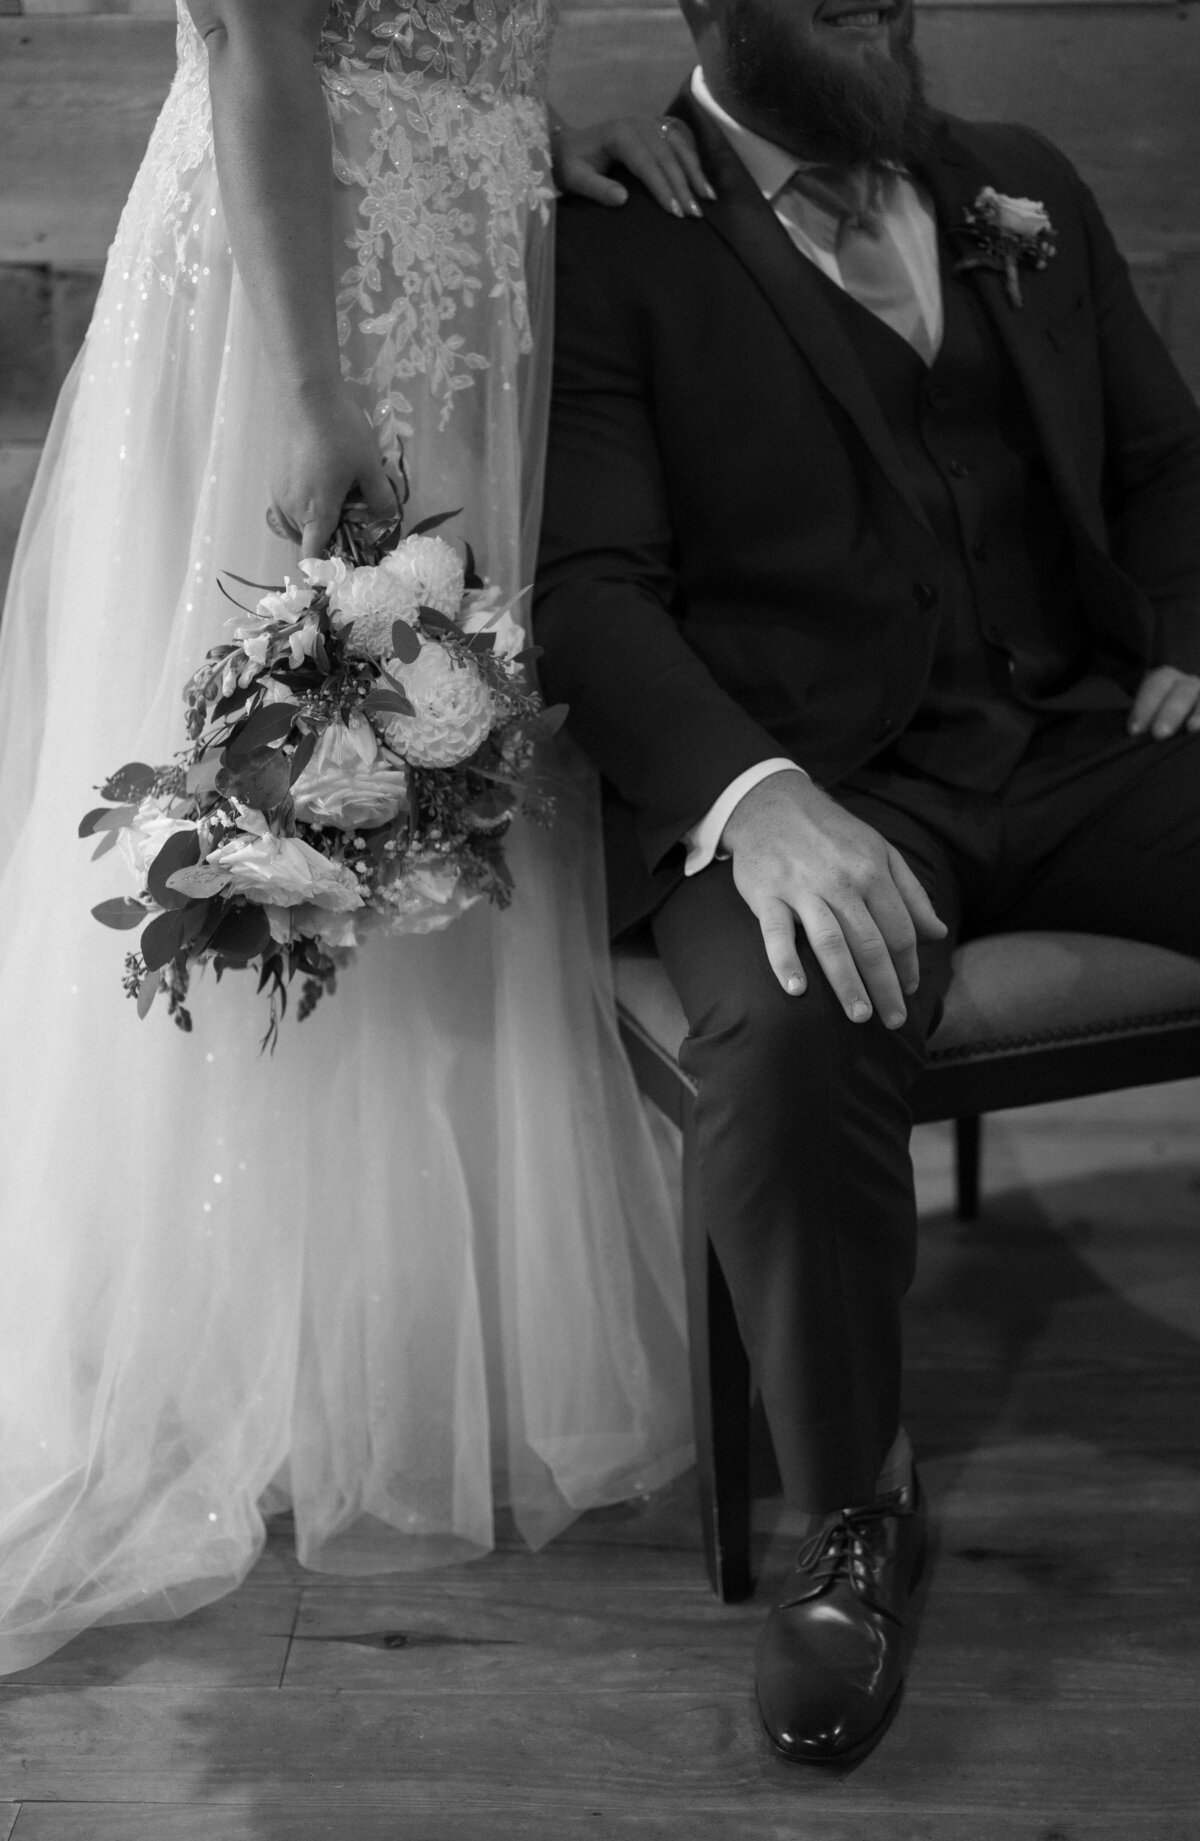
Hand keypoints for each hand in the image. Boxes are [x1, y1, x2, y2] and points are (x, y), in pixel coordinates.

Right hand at [269, 379, 397, 557]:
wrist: (305, 394)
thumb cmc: (340, 433)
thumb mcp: (370, 467)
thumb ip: (381, 498)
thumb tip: (390, 520)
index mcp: (315, 514)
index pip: (313, 558)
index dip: (328, 568)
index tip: (346, 562)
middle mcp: (291, 510)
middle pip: (306, 541)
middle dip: (328, 539)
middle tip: (353, 521)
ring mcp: (278, 494)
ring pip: (295, 525)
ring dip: (314, 523)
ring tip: (337, 501)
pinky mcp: (273, 477)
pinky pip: (287, 506)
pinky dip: (302, 507)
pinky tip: (320, 485)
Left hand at [551, 115, 715, 218]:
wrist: (568, 145)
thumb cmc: (570, 165)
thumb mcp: (575, 179)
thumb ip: (596, 188)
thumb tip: (623, 199)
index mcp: (620, 134)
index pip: (647, 162)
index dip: (663, 187)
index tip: (675, 212)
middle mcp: (638, 124)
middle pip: (667, 155)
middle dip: (684, 185)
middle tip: (696, 213)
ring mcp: (648, 123)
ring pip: (678, 146)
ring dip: (695, 172)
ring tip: (708, 197)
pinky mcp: (654, 127)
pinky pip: (679, 141)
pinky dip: (692, 159)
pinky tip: (702, 179)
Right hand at [722, 771, 947, 1027]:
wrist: (770, 802)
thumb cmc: (830, 832)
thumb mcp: (879, 850)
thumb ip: (910, 893)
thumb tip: (939, 932)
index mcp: (873, 871)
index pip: (899, 930)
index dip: (909, 965)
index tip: (910, 992)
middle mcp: (841, 881)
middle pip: (871, 943)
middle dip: (886, 986)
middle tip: (894, 1021)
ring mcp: (802, 889)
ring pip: (831, 943)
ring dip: (847, 983)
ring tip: (860, 1016)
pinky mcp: (767, 894)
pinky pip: (777, 933)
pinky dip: (786, 962)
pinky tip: (797, 990)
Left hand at [1127, 665, 1199, 738]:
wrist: (1179, 709)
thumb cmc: (1158, 718)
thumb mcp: (1148, 714)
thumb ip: (1144, 721)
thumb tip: (1136, 736)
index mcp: (1166, 679)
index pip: (1155, 686)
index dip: (1144, 706)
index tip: (1134, 730)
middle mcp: (1189, 683)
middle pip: (1182, 691)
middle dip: (1170, 712)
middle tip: (1159, 734)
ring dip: (1199, 712)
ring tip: (1192, 728)